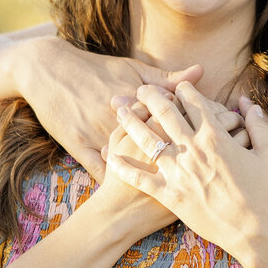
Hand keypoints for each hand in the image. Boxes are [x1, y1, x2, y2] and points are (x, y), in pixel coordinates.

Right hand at [13, 34, 202, 179]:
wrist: (48, 70)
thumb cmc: (96, 68)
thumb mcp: (133, 69)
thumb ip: (167, 77)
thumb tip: (201, 71)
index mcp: (139, 99)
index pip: (177, 119)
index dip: (199, 131)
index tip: (219, 141)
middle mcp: (121, 119)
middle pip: (160, 143)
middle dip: (186, 159)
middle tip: (209, 174)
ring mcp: (99, 133)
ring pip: (131, 162)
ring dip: (156, 177)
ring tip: (181, 188)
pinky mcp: (80, 146)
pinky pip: (101, 172)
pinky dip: (117, 186)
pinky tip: (136, 199)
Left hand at [107, 83, 267, 256]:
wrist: (254, 229)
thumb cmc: (265, 192)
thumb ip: (259, 125)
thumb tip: (249, 103)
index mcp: (216, 136)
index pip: (194, 102)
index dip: (182, 90)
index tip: (175, 86)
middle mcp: (193, 148)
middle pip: (165, 113)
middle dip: (150, 97)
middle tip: (139, 89)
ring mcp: (179, 171)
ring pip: (147, 139)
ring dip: (131, 121)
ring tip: (120, 110)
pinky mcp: (169, 194)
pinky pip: (140, 177)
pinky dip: (124, 167)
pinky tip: (111, 157)